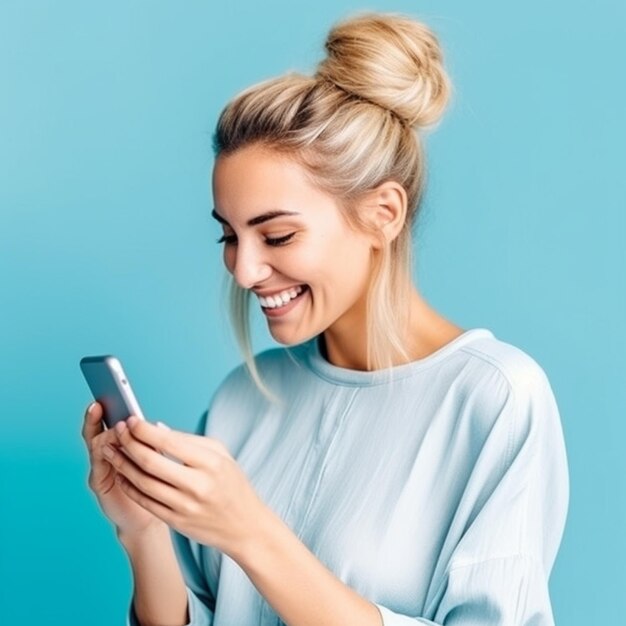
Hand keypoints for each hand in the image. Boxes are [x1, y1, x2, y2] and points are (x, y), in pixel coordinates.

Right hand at [81, 403, 164, 536]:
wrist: (147, 516)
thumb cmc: (155, 483)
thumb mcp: (159, 458)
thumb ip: (154, 442)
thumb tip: (157, 425)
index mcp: (121, 442)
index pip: (112, 419)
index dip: (110, 406)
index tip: (109, 392)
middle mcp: (106, 452)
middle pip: (97, 429)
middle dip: (98, 416)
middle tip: (100, 405)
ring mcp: (100, 466)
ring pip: (97, 445)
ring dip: (103, 434)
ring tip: (113, 427)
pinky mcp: (99, 483)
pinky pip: (98, 465)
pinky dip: (103, 454)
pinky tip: (108, 448)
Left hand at [104, 416, 266, 556]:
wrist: (245, 526)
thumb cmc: (232, 484)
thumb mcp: (221, 455)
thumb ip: (189, 440)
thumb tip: (156, 428)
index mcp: (210, 463)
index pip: (169, 442)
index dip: (145, 430)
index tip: (131, 420)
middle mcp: (197, 485)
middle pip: (151, 462)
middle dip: (129, 444)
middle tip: (117, 431)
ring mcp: (184, 506)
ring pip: (143, 482)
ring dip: (122, 464)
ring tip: (111, 450)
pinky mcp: (175, 521)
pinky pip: (145, 501)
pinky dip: (129, 486)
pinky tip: (122, 473)